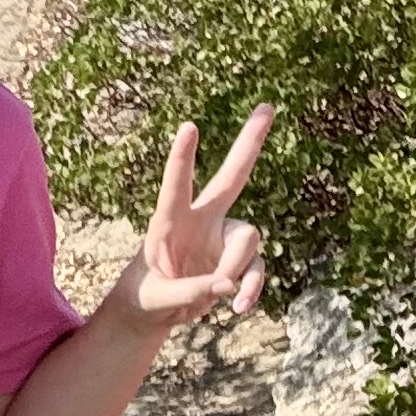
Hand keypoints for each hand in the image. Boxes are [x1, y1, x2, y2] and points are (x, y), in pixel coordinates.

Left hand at [127, 108, 274, 326]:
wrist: (158, 308)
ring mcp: (223, 236)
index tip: (189, 127)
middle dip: (250, 143)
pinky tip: (237, 308)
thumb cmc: (147, 295)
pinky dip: (250, 289)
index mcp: (169, 221)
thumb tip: (225, 286)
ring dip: (239, 268)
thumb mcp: (157, 299)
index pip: (176, 185)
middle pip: (232, 176)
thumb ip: (189, 292)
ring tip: (222, 294)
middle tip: (268, 106)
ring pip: (249, 237)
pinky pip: (257, 268)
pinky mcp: (239, 259)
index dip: (183, 159)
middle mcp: (201, 219)